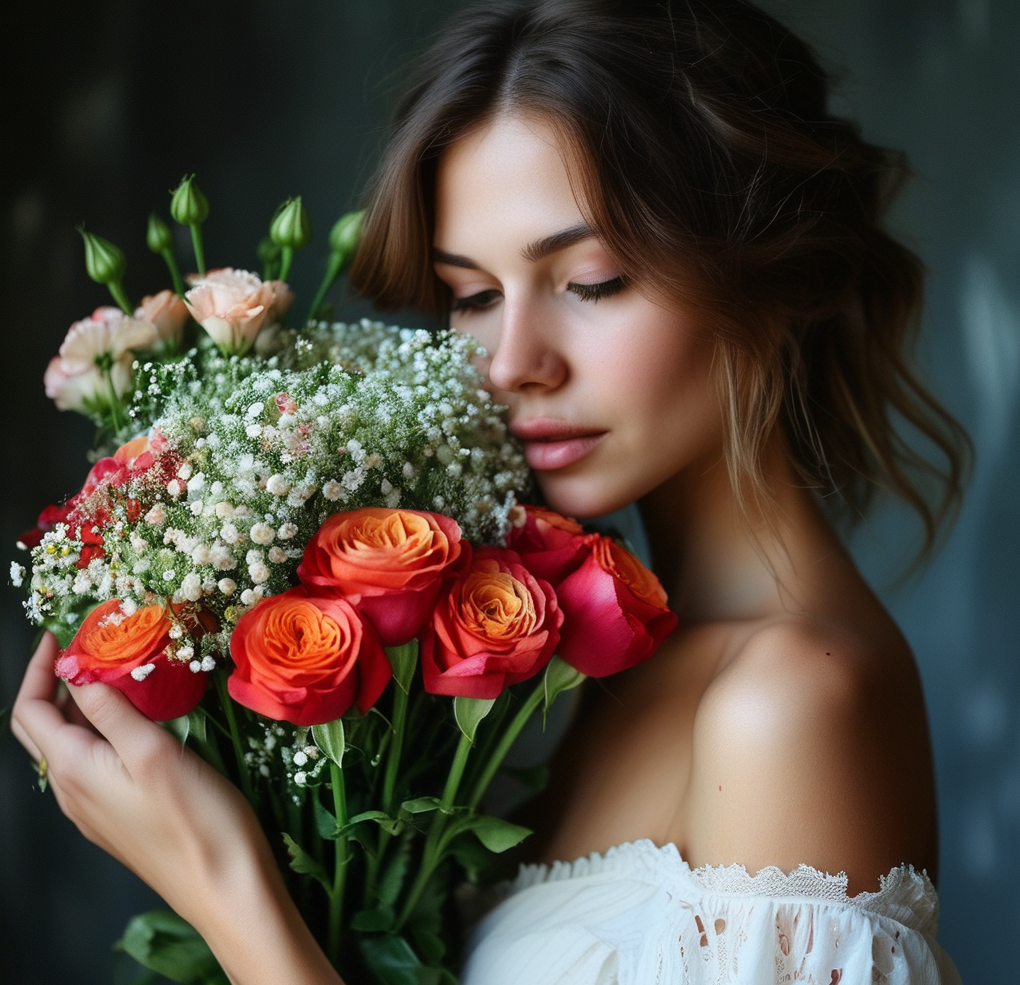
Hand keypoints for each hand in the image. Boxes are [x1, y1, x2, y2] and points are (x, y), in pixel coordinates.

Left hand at [11, 632, 344, 984]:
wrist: (224, 886)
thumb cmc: (194, 818)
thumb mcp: (152, 751)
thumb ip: (109, 709)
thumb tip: (74, 670)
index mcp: (73, 769)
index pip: (29, 710)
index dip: (38, 669)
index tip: (58, 634)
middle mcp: (71, 790)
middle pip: (40, 729)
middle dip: (51, 684)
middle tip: (83, 648)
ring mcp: (92, 808)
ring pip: (67, 746)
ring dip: (77, 706)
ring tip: (110, 673)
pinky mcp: (117, 817)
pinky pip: (90, 765)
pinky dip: (98, 730)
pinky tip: (132, 720)